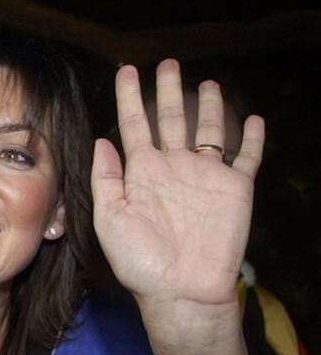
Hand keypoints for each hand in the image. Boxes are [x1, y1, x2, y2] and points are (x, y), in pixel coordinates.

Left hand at [92, 60, 263, 318]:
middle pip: (170, 119)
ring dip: (208, 106)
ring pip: (208, 131)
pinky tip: (252, 119)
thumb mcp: (109, 217)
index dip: (129, 98)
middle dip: (167, 91)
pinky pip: (247, 158)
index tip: (126, 71)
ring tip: (206, 83)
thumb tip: (102, 139)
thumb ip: (106, 178)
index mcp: (141, 173)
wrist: (179, 290)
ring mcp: (205, 176)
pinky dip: (252, 138)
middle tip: (167, 63)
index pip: (134, 125)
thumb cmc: (139, 261)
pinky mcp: (235, 189)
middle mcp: (173, 168)